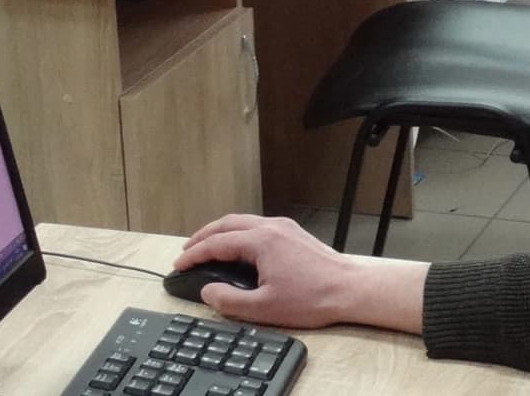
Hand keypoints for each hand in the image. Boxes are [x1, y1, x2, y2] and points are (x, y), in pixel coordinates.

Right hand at [173, 214, 426, 332]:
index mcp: (261, 241)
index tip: (179, 265)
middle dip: (202, 236)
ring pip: (242, 221)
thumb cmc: (313, 298)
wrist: (350, 290)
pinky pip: (257, 225)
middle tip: (186, 252)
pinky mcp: (294, 233)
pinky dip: (238, 233)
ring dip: (220, 232)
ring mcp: (284, 227)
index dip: (194, 255)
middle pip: (226, 224)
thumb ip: (229, 300)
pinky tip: (237, 248)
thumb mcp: (264, 307)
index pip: (216, 244)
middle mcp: (271, 227)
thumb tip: (208, 291)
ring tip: (206, 247)